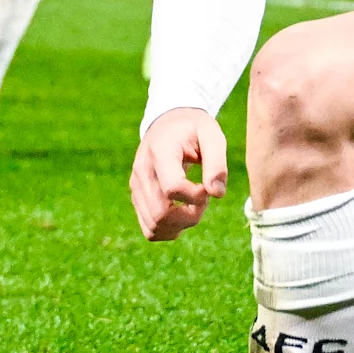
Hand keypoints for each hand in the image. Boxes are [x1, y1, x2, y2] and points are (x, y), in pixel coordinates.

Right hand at [130, 105, 228, 240]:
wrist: (169, 123)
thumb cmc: (194, 129)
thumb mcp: (212, 135)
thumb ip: (217, 163)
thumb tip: (217, 194)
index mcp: (160, 151)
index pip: (172, 188)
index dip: (196, 197)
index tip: (208, 187)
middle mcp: (142, 170)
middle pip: (160, 214)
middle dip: (190, 216)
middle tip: (204, 199)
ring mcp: (136, 186)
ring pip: (154, 227)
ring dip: (181, 225)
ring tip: (193, 205)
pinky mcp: (137, 197)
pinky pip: (150, 229)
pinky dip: (170, 229)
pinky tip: (183, 212)